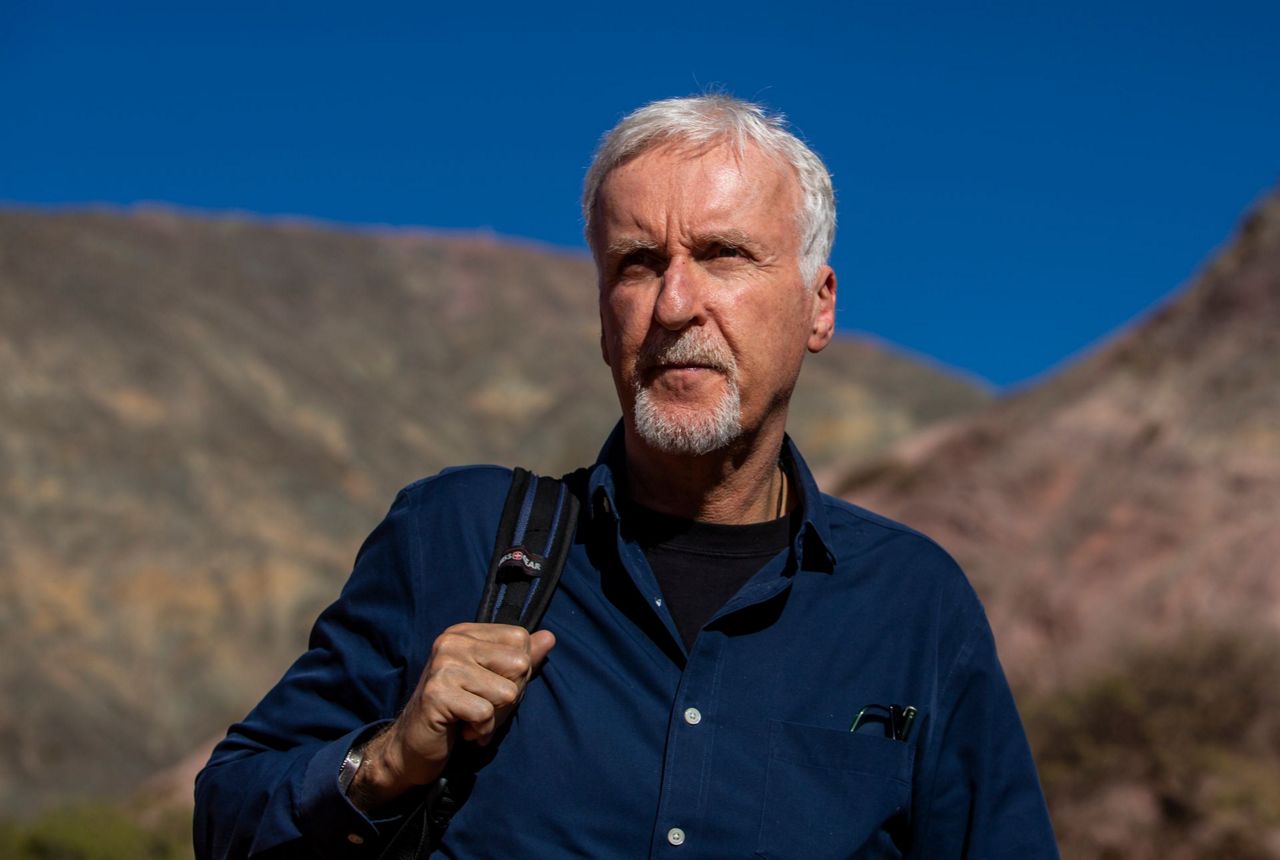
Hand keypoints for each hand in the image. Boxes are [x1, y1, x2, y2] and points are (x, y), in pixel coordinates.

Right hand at [348, 623, 554, 810]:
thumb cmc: (459, 713)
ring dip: (495, 717)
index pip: (520, 639)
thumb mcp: (494, 681)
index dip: (518, 672)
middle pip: (518, 665)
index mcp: (465, 633)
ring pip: (506, 692)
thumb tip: (550, 637)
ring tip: (471, 719)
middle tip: (482, 707)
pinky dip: (481, 730)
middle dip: (509, 696)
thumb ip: (521, 659)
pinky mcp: (437, 693)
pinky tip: (463, 730)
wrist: (413, 746)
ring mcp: (442, 666)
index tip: (492, 688)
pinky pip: (485, 713)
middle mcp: (452, 641)